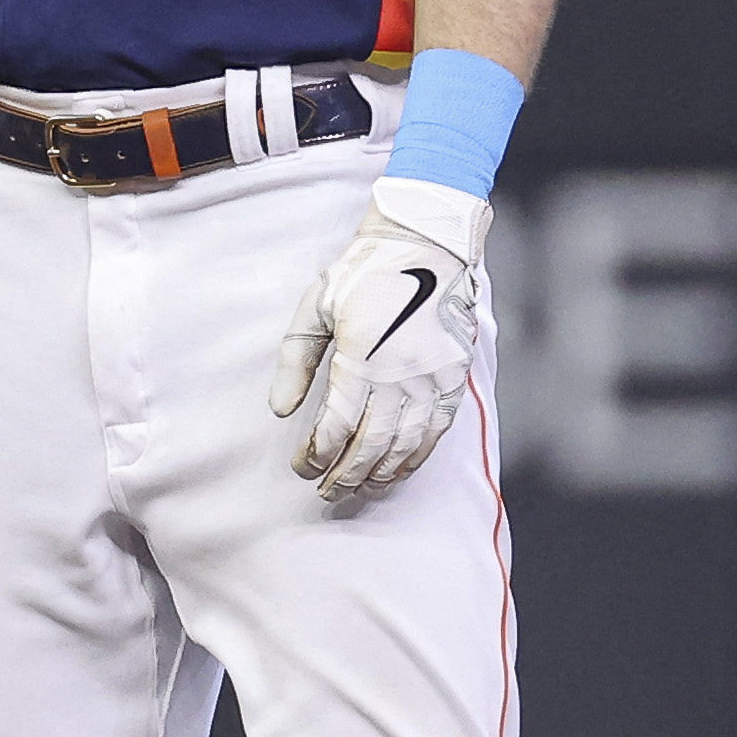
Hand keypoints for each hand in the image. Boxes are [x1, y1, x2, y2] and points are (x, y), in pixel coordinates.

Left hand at [269, 177, 487, 497]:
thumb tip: (281, 410)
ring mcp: (431, 378)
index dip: (317, 456)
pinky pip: (437, 429)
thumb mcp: (316, 305)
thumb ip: (296, 360)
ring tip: (362, 487)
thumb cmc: (365, 272)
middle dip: (346, 475)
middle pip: (370, 445)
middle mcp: (399, 375)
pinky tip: (401, 466)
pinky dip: (418, 454)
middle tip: (328, 492)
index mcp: (360, 358)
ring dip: (381, 472)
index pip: (335, 427)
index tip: (303, 467)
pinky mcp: (455, 376)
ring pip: (406, 444)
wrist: (426, 243)